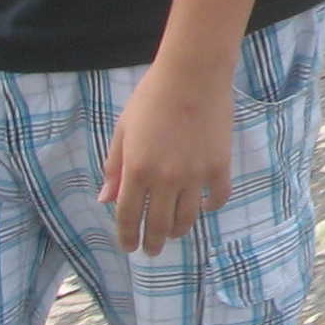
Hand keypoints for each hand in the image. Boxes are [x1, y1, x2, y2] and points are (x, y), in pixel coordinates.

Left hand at [100, 60, 232, 254]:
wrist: (194, 74)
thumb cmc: (152, 97)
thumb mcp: (123, 130)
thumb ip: (114, 168)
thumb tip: (105, 200)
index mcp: (136, 171)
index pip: (128, 216)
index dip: (127, 237)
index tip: (129, 247)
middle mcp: (165, 179)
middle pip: (158, 224)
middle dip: (153, 242)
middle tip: (152, 250)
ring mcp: (194, 174)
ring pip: (187, 218)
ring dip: (178, 231)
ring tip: (175, 234)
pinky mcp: (219, 165)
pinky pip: (217, 197)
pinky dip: (210, 207)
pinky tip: (204, 207)